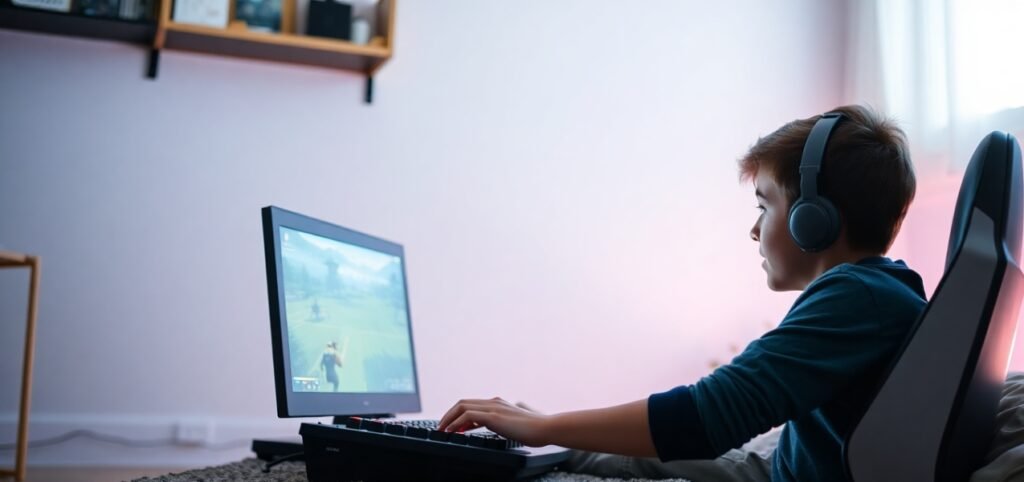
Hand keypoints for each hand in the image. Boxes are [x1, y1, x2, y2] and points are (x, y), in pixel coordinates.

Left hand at [438, 397, 552, 446]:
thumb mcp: (514, 424)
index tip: (451, 426)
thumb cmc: (534, 429)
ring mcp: (493, 407)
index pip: (471, 404)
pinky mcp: (493, 416)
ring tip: (442, 430)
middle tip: (441, 427)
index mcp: (498, 404)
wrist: (545, 428)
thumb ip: (505, 422)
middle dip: (449, 415)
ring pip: (462, 406)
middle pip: (463, 403)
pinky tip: (452, 432)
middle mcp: (493, 402)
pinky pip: (468, 415)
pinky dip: (456, 423)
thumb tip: (501, 425)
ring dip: (448, 418)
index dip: (458, 414)